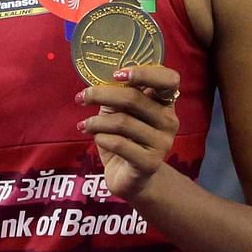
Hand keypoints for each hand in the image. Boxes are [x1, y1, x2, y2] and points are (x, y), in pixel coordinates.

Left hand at [77, 65, 181, 200]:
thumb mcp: (120, 112)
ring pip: (122, 121)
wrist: (131, 178)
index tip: (116, 75)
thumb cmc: (125, 139)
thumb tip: (99, 79)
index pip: (169, 79)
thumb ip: (118, 95)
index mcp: (165, 103)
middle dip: (101, 94)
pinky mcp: (150, 163)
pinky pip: (119, 143)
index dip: (145, 72)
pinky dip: (101, 138)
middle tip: (81, 97)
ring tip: (85, 124)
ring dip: (96, 121)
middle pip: (134, 98)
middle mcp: (169, 121)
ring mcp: (163, 143)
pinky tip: (96, 138)